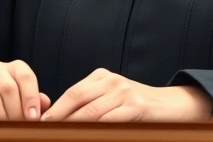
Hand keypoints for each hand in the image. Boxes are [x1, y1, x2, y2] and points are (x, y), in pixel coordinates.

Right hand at [0, 60, 50, 119]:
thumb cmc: (7, 102)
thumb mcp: (23, 98)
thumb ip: (36, 100)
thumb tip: (44, 103)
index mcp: (13, 68)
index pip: (25, 76)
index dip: (31, 98)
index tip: (33, 117)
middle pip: (9, 88)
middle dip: (17, 112)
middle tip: (20, 125)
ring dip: (2, 117)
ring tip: (7, 126)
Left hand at [41, 68, 211, 121]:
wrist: (173, 105)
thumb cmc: (137, 107)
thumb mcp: (112, 99)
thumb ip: (89, 105)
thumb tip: (58, 120)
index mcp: (101, 76)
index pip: (71, 94)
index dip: (54, 111)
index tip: (39, 125)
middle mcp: (110, 81)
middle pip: (76, 101)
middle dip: (58, 120)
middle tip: (44, 132)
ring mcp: (124, 92)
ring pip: (90, 114)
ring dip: (73, 128)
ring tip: (61, 136)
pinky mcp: (135, 107)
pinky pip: (110, 122)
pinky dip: (96, 131)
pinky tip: (87, 136)